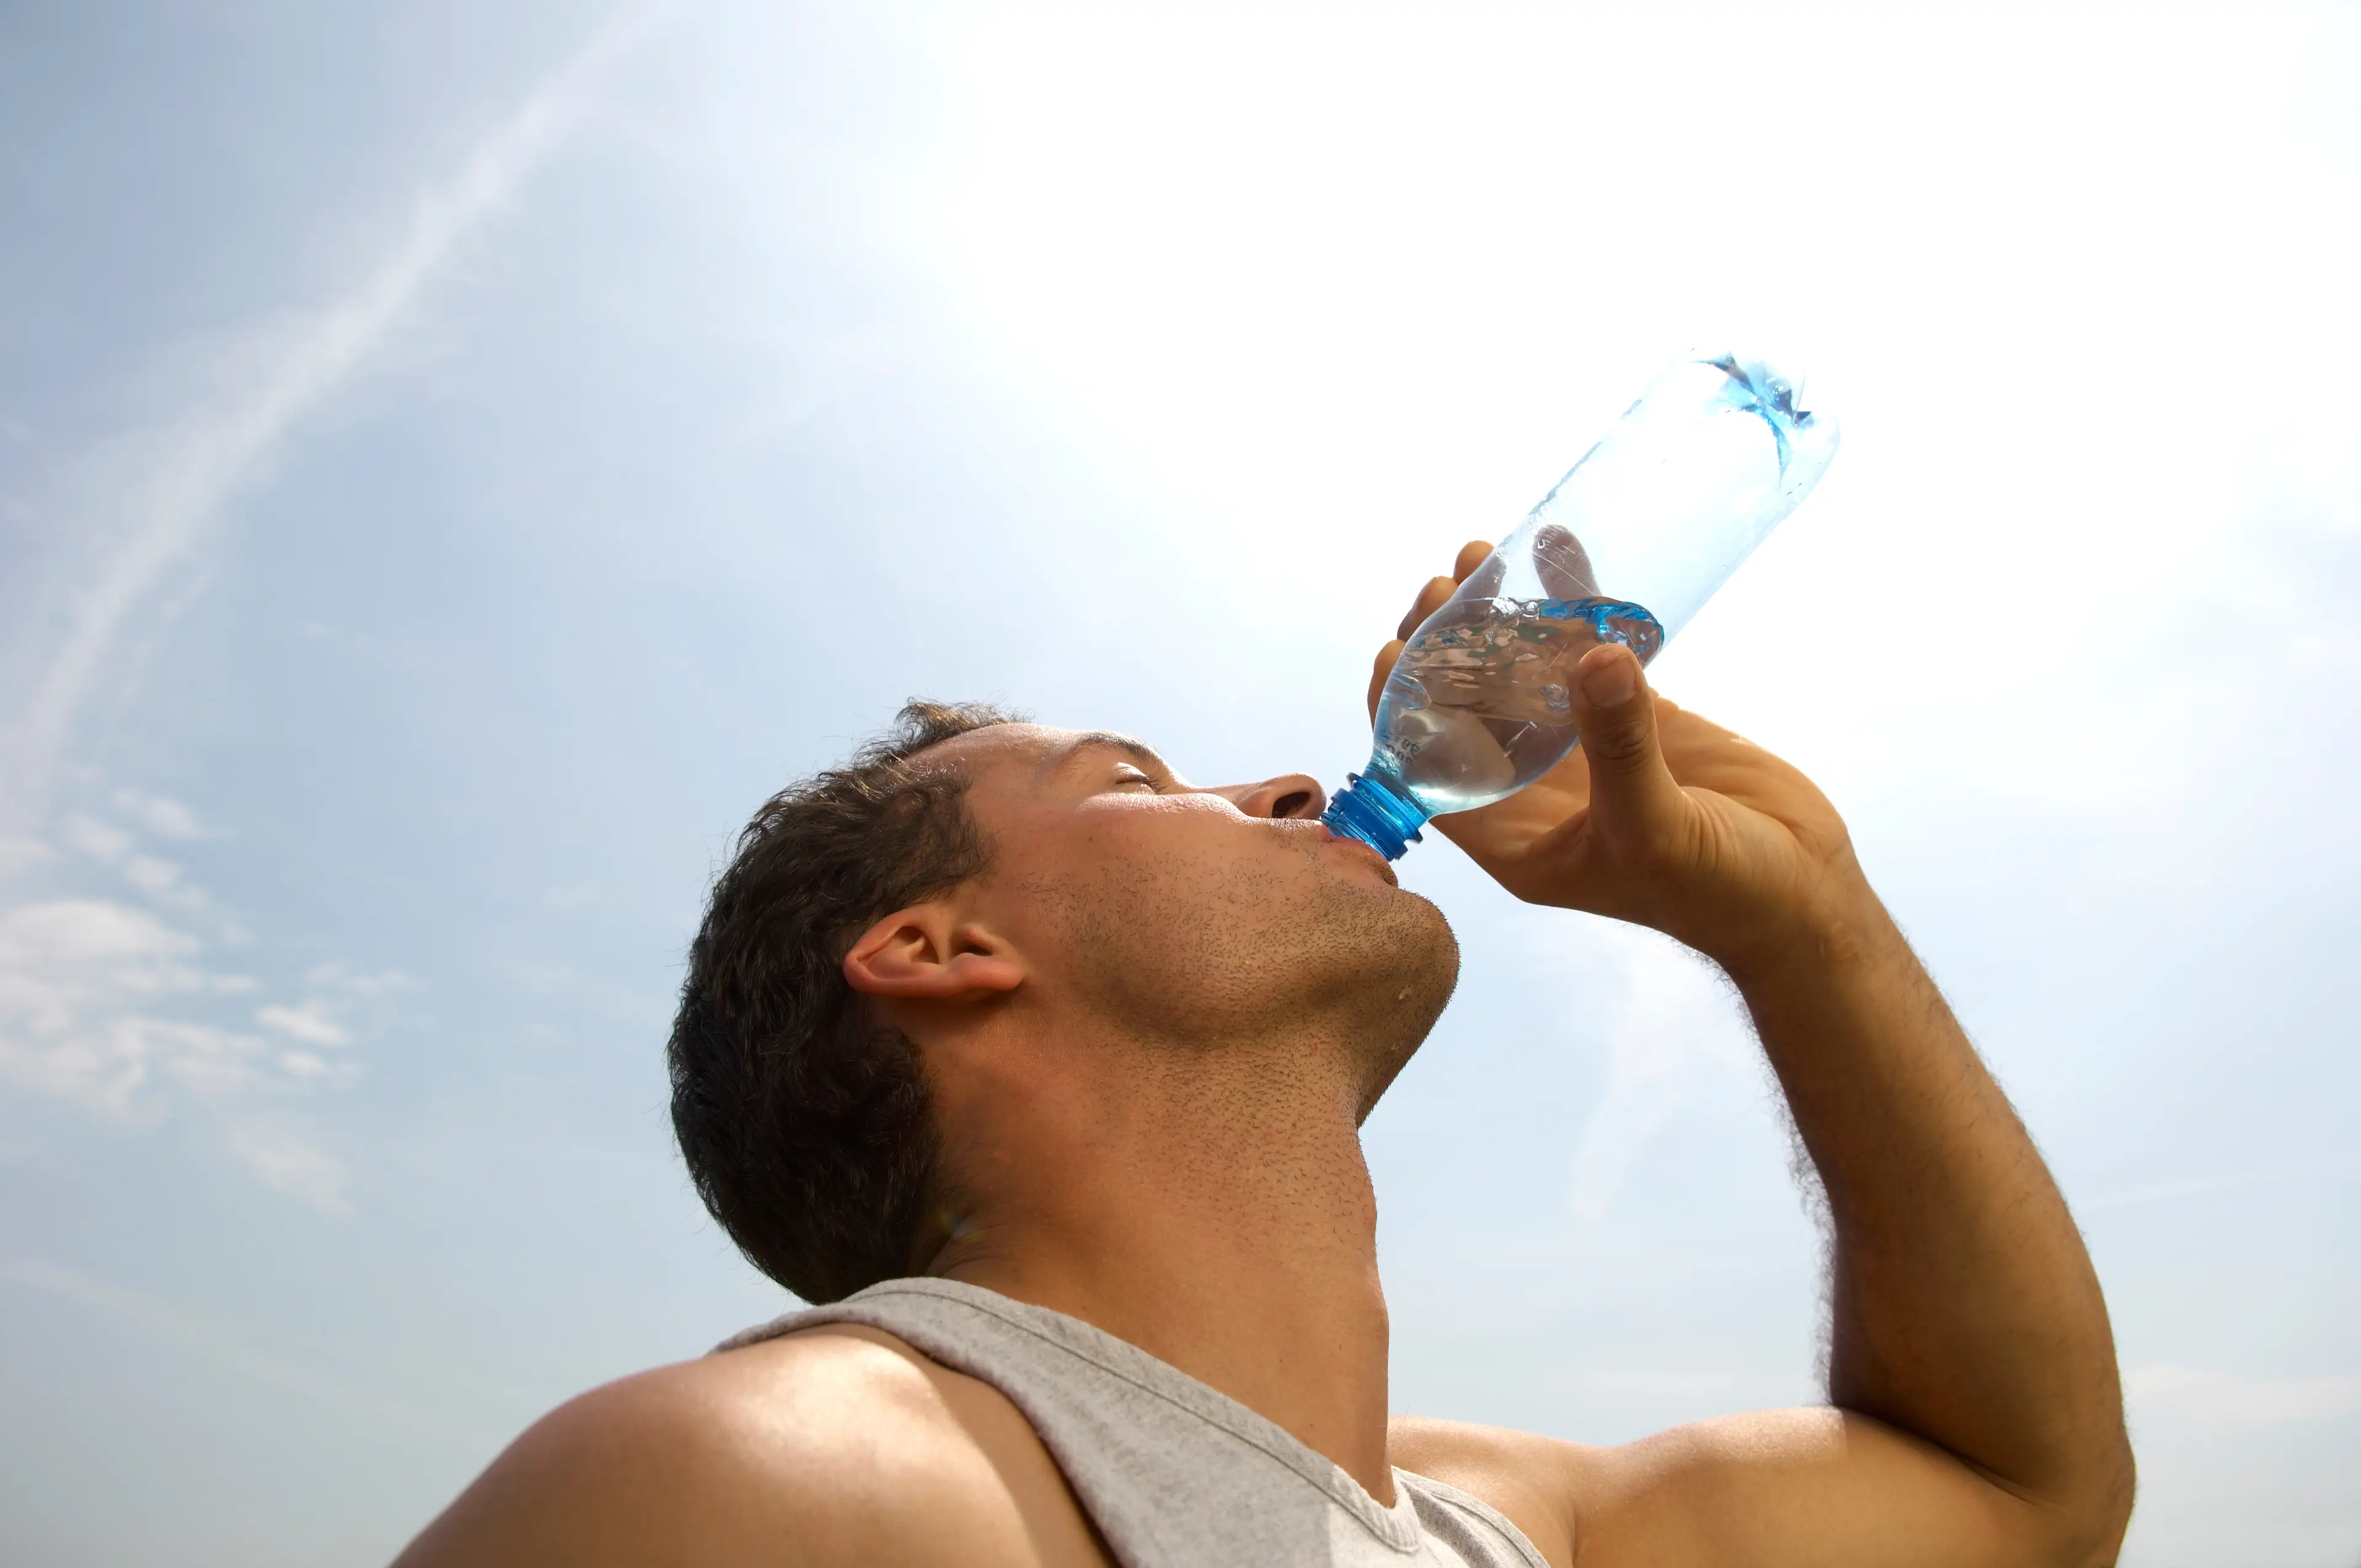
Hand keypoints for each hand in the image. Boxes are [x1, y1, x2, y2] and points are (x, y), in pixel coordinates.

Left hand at [1369, 542, 1881, 972]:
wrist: (1802, 894)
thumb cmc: (1718, 893)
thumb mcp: (1654, 829)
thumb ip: (1621, 747)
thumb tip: (1594, 658)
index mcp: (1511, 835)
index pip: (1427, 768)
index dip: (1401, 709)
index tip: (1397, 648)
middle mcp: (1534, 787)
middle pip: (1464, 705)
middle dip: (1445, 645)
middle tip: (1443, 586)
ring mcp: (1584, 744)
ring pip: (1520, 669)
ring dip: (1497, 614)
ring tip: (1480, 555)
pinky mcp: (1636, 712)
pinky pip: (1589, 648)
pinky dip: (1572, 601)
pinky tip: (1554, 545)